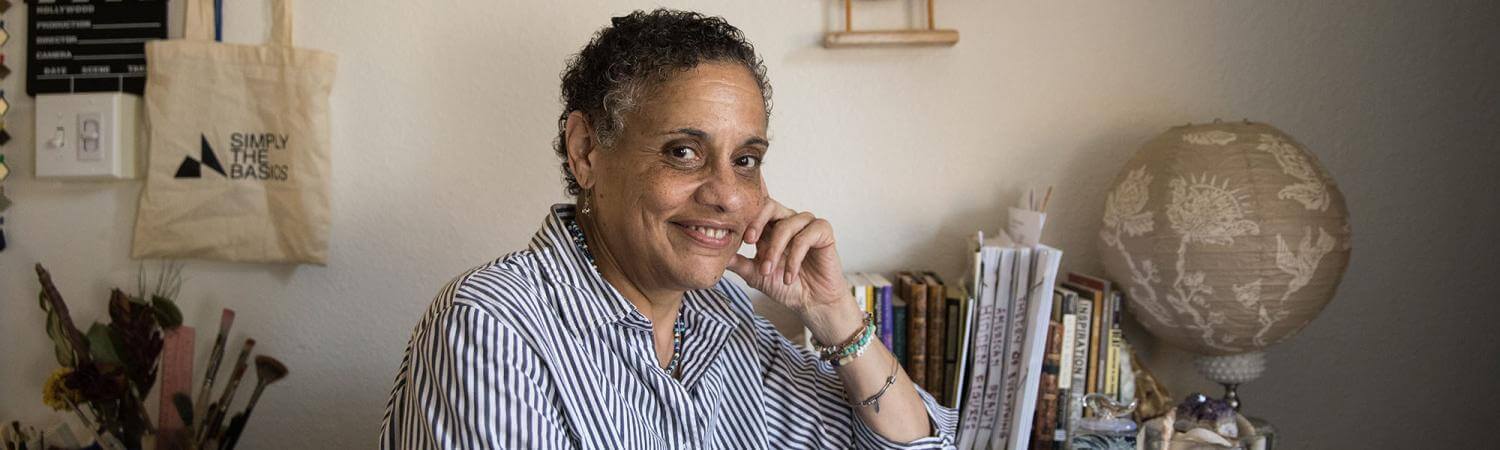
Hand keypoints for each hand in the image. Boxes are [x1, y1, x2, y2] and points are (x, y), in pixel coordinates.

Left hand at [728, 199, 862, 342]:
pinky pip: (807, 235)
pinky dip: (795, 257)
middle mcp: (787, 221)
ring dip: (775, 249)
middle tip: (749, 241)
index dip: (745, 218)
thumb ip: (738, 262)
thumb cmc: (786, 286)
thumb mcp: (755, 275)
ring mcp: (806, 225)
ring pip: (787, 224)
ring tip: (769, 271)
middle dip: (757, 222)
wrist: (812, 303)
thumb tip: (715, 255)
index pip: (755, 209)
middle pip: (770, 205)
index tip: (739, 238)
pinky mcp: (823, 232)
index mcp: (770, 227)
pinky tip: (789, 276)